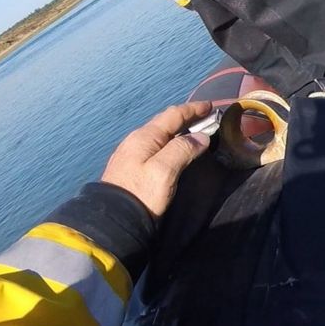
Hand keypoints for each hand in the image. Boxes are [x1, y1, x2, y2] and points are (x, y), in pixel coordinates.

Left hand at [101, 102, 212, 216]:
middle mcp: (137, 140)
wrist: (113, 219)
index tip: (211, 106)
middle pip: (165, 122)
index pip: (173, 115)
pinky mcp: (133, 166)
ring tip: (196, 132)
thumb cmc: (141, 193)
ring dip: (180, 130)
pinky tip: (178, 148)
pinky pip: (157, 145)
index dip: (193, 109)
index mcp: (144, 137)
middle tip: (207, 118)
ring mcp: (133, 153)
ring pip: (161, 134)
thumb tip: (202, 137)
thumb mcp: (164, 170)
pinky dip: (172, 141)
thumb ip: (182, 149)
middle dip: (187, 117)